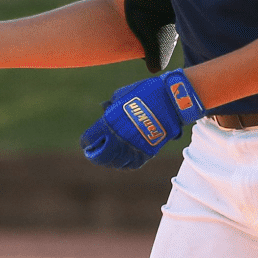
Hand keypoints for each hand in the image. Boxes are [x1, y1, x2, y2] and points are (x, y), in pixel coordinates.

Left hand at [80, 70, 205, 168]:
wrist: (171, 99)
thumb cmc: (145, 92)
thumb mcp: (122, 94)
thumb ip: (110, 105)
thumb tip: (103, 108)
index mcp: (109, 122)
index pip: (89, 139)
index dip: (87, 141)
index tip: (87, 141)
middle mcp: (119, 138)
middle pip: (100, 155)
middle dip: (96, 154)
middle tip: (94, 152)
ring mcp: (134, 147)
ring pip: (115, 162)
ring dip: (109, 160)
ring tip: (108, 157)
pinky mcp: (147, 152)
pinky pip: (132, 164)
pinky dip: (125, 163)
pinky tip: (122, 159)